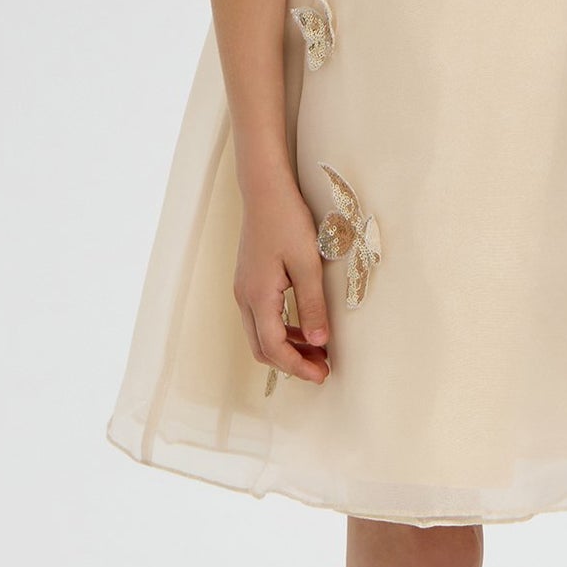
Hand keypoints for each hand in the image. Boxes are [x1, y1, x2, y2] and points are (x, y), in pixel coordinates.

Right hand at [234, 175, 331, 385]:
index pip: (274, 348)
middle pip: (262, 349)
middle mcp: (244, 298)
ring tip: (318, 351)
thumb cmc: (287, 221)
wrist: (264, 192)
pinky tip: (304, 328)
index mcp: (258, 296)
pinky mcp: (248, 283)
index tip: (323, 375)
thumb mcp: (308, 263)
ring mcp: (243, 291)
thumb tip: (319, 342)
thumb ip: (313, 305)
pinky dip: (281, 332)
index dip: (298, 367)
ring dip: (287, 349)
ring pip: (260, 336)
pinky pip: (261, 320)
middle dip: (292, 364)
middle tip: (323, 369)